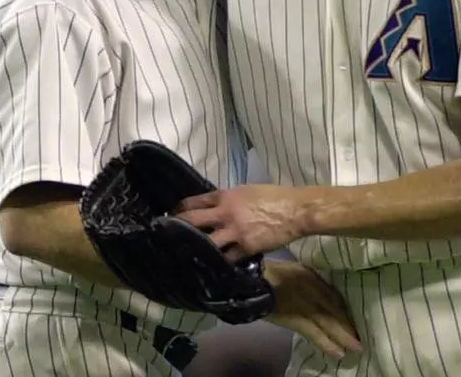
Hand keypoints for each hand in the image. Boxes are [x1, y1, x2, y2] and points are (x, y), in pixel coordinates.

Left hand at [176, 183, 311, 258]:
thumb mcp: (248, 191)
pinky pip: (227, 258)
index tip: (170, 216)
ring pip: (206, 243)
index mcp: (227, 196)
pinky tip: (210, 269)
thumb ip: (230, 199)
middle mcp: (226, 213)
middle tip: (164, 236)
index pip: (195, 201)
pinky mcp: (246, 248)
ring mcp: (235, 232)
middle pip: (193, 221)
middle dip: (176, 228)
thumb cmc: (274, 196)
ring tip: (181, 257)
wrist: (295, 210)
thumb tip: (216, 208)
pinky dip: (218, 263)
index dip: (180, 209)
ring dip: (194, 250)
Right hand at [263, 259, 361, 359]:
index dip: (345, 310)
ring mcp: (305, 306)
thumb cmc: (273, 272)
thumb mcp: (297, 268)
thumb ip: (311, 278)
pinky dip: (326, 344)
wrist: (255, 282)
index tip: (356, 319)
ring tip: (355, 348)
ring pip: (329, 324)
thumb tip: (322, 289)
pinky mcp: (295, 320)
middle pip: (335, 311)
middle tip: (362, 339)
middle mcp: (313, 291)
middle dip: (348, 326)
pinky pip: (315, 334)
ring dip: (343, 337)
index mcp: (312, 277)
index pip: (334, 296)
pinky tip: (337, 352)